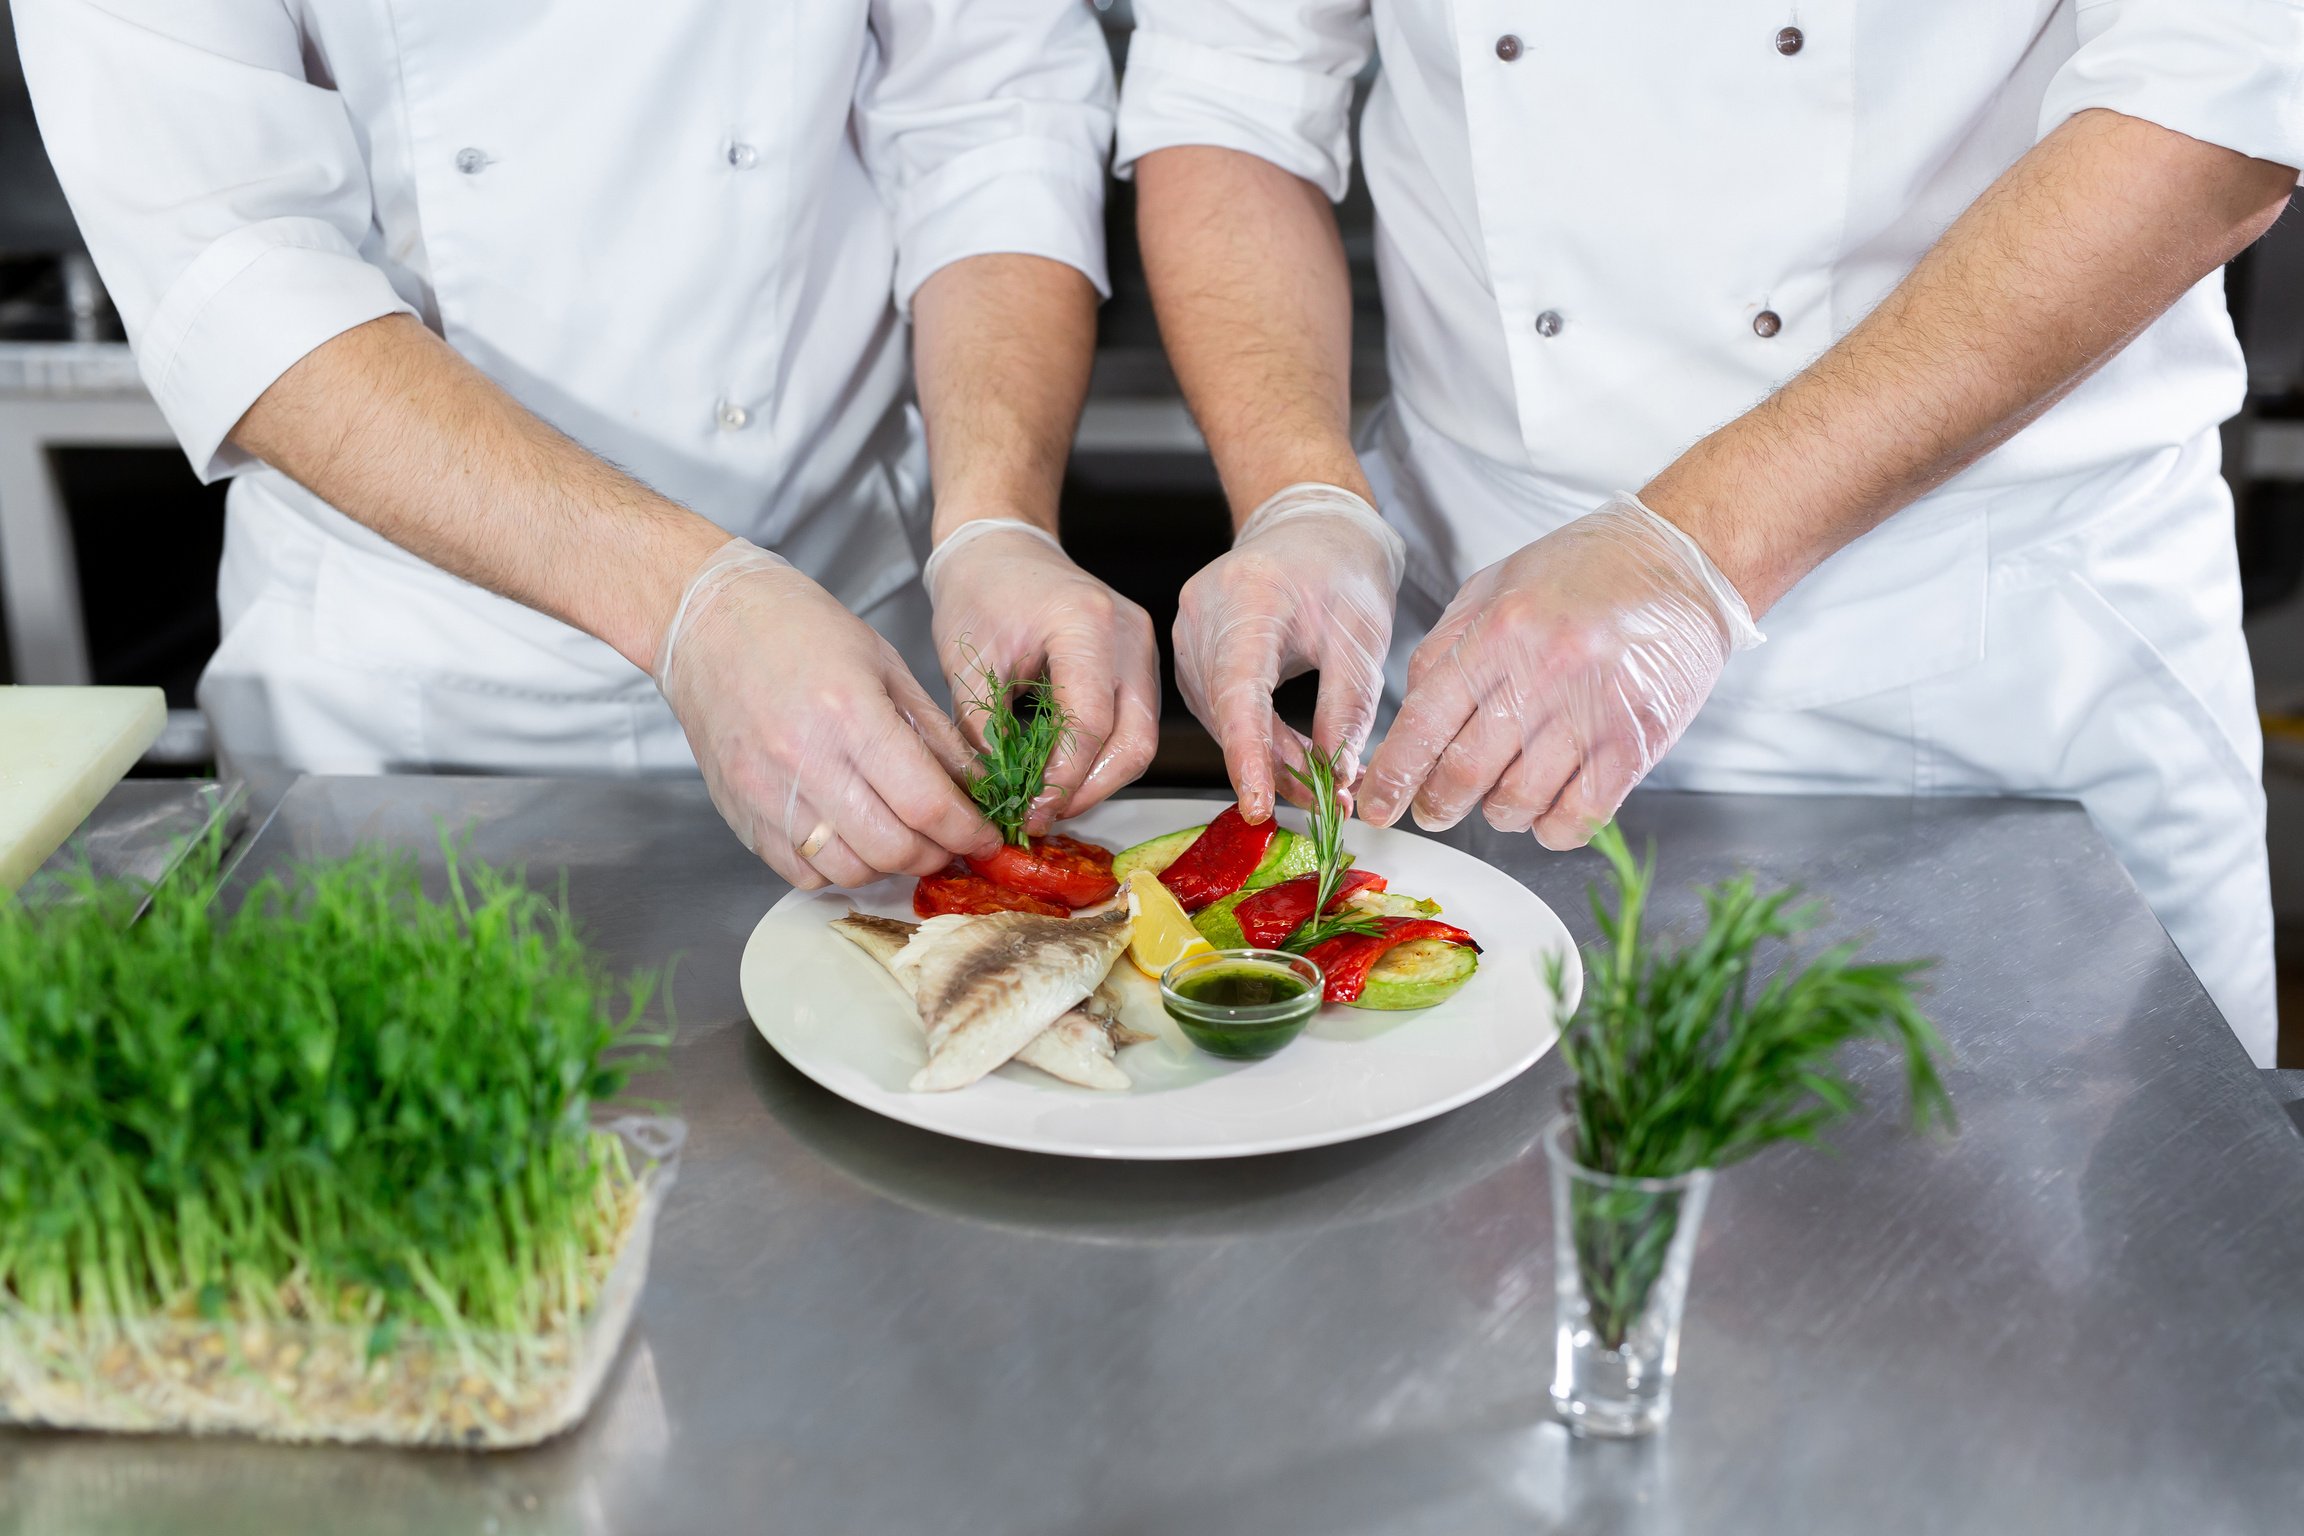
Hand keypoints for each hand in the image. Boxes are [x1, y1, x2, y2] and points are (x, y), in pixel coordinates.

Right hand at [653, 538, 998, 888]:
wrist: (707, 622)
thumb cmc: (797, 629)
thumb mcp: (885, 664)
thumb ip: (933, 734)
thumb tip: (976, 788)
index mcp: (849, 714)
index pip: (926, 803)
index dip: (968, 831)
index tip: (986, 835)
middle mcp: (804, 761)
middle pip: (892, 849)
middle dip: (936, 853)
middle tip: (949, 838)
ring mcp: (766, 794)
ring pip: (850, 871)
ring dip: (888, 865)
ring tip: (900, 835)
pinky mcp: (741, 814)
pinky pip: (802, 874)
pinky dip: (838, 868)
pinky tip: (850, 835)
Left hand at [923, 519, 1159, 832]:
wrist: (999, 546)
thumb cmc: (978, 589)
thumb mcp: (967, 663)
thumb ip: (985, 731)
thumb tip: (1000, 797)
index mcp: (1085, 623)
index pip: (1089, 723)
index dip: (1062, 779)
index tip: (1030, 810)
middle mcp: (1128, 635)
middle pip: (1134, 741)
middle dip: (1089, 790)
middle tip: (1042, 814)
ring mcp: (1141, 647)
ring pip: (1139, 739)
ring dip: (1096, 778)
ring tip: (1047, 798)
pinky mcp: (1137, 660)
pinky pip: (1131, 722)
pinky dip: (1099, 755)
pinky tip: (1061, 771)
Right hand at [1173, 483, 1404, 821]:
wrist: (1310, 527)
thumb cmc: (1340, 568)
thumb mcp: (1363, 636)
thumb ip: (1348, 707)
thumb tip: (1335, 775)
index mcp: (1248, 597)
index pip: (1239, 692)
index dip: (1249, 755)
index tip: (1259, 804)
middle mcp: (1203, 614)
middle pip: (1228, 712)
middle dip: (1276, 766)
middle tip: (1329, 797)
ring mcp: (1189, 634)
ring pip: (1221, 719)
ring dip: (1268, 757)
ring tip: (1319, 776)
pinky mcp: (1192, 652)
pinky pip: (1219, 708)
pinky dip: (1255, 736)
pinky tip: (1292, 752)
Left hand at [1358, 494, 1762, 848]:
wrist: (1683, 561)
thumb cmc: (1585, 571)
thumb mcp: (1496, 585)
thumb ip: (1447, 646)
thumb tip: (1411, 712)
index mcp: (1498, 632)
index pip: (1425, 722)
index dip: (1393, 775)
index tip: (1377, 805)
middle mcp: (1541, 675)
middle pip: (1464, 772)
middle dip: (1438, 803)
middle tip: (1435, 809)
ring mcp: (1592, 713)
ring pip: (1517, 801)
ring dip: (1498, 813)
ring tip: (1500, 796)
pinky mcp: (1637, 745)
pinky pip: (1578, 817)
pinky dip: (1551, 828)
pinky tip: (1548, 808)